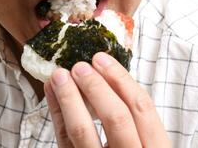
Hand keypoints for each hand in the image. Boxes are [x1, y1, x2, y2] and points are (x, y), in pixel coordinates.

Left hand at [44, 52, 170, 147]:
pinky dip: (56, 113)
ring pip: (83, 132)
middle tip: (80, 66)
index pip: (142, 108)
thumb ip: (132, 116)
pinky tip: (52, 93)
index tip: (102, 59)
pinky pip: (64, 140)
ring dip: (69, 98)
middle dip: (96, 87)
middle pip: (116, 118)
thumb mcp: (144, 141)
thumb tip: (107, 75)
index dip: (121, 79)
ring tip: (58, 75)